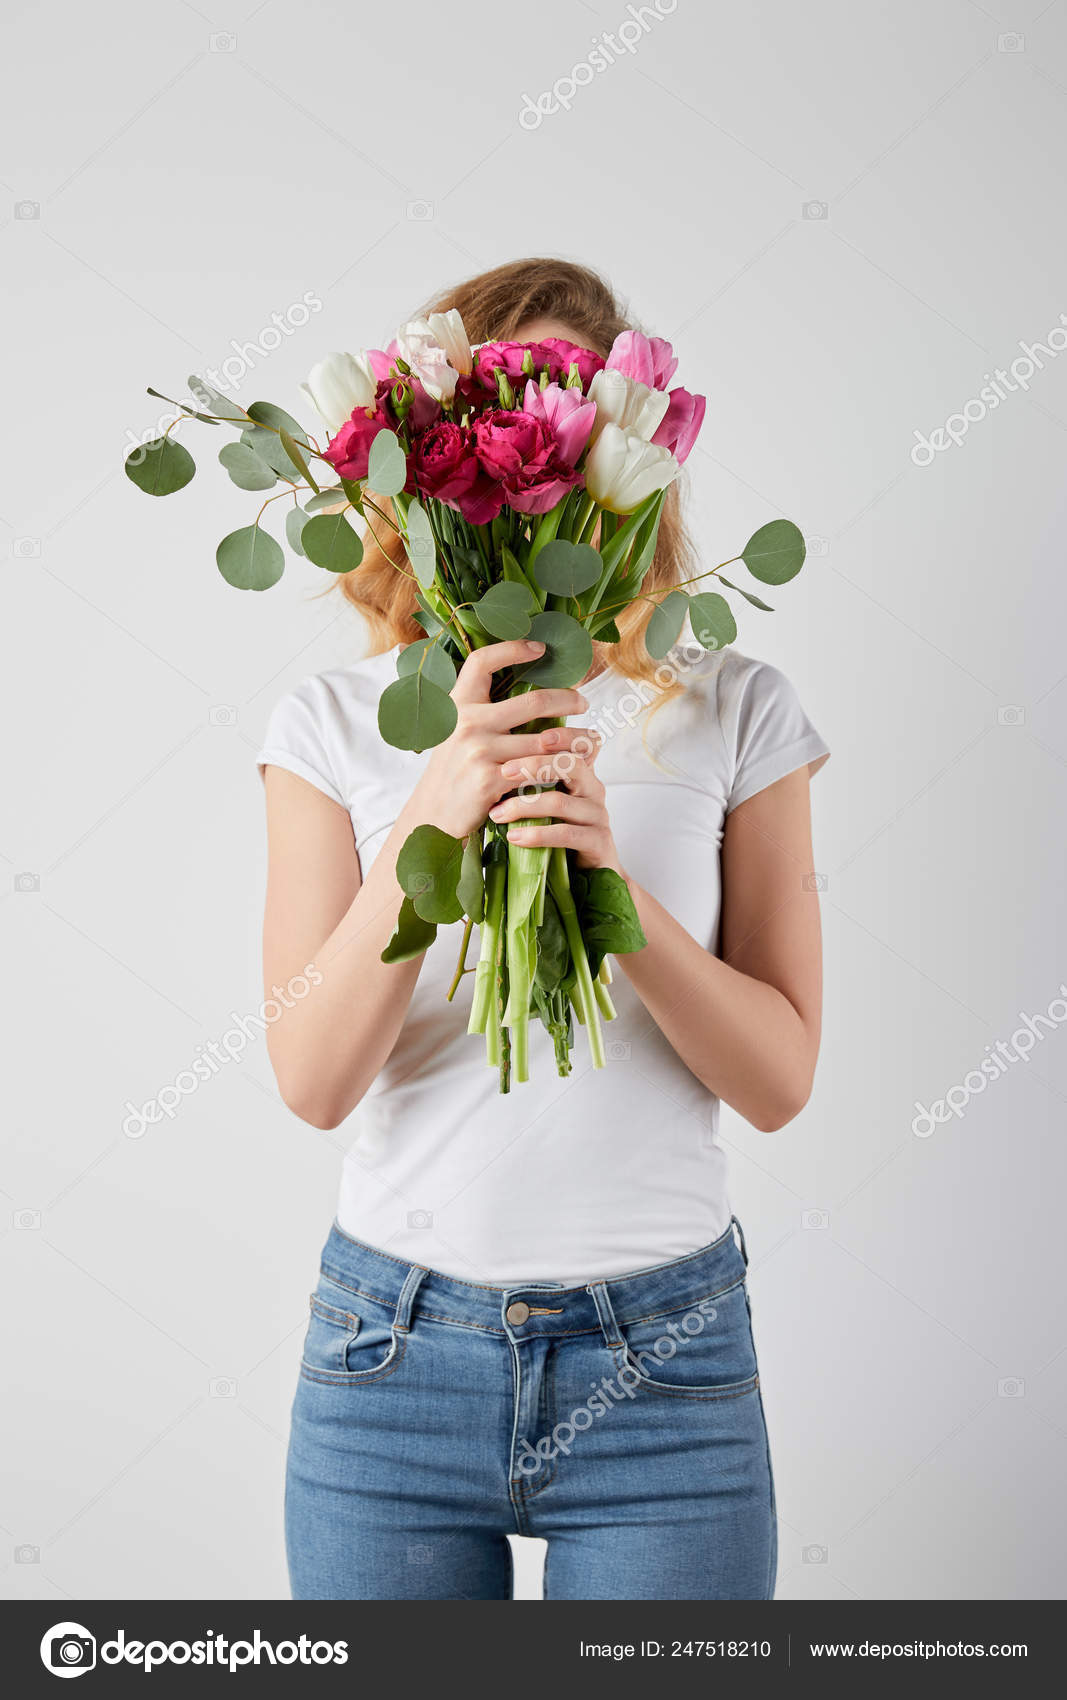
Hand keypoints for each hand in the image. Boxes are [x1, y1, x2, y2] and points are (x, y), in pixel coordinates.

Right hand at [403, 639, 591, 840]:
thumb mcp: (457, 732)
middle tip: (583, 703)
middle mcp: (468, 721)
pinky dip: (561, 769)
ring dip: (576, 740)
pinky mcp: (491, 779)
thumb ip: (483, 711)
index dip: (512, 648)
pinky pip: (539, 770)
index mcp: (458, 703)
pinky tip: (573, 768)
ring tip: (591, 741)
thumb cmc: (454, 770)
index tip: (540, 648)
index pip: (482, 661)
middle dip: (568, 700)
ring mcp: (479, 750)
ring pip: (545, 740)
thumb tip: (531, 692)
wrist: (434, 814)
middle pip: (533, 700)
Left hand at [487, 726, 624, 875]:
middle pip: (572, 764)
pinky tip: (515, 838)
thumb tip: (488, 754)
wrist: (585, 876)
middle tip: (503, 771)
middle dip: (535, 765)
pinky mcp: (598, 843)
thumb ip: (528, 778)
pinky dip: (537, 834)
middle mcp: (594, 790)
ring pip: (562, 801)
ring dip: (525, 806)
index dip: (562, 734)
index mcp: (582, 774)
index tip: (530, 734)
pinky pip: (567, 834)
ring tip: (497, 814)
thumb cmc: (557, 833)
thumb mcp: (544, 801)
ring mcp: (598, 816)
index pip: (579, 743)